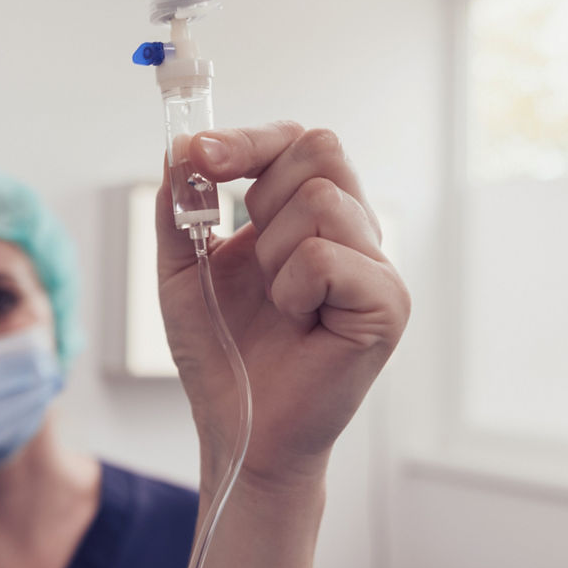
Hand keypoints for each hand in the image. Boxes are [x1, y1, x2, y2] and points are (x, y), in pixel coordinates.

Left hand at [156, 122, 409, 491]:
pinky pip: (327, 256)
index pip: (299, 141)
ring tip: (277, 304)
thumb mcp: (182, 270)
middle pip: (321, 149)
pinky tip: (297, 323)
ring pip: (320, 201)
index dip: (250, 139)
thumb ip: (180, 208)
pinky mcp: (387, 303)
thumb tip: (179, 148)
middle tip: (249, 256)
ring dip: (271, 255)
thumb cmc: (223, 355)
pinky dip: (293, 289)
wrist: (240, 427)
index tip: (200, 155)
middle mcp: (354, 232)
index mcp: (312, 217)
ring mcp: (377, 266)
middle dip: (262, 194)